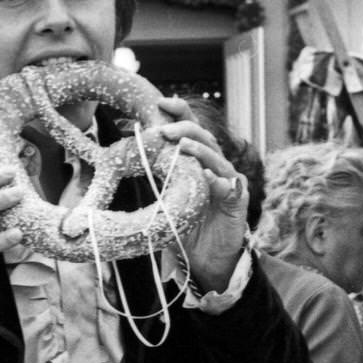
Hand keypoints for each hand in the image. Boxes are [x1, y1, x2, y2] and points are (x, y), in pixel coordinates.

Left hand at [155, 96, 248, 291]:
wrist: (206, 259)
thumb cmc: (185, 226)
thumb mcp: (165, 197)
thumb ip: (155, 175)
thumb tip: (125, 151)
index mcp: (199, 161)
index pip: (191, 129)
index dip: (180, 113)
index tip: (160, 102)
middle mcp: (216, 167)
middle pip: (205, 138)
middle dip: (185, 129)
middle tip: (164, 128)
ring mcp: (229, 182)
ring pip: (217, 159)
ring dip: (200, 150)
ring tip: (182, 145)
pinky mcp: (238, 201)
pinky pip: (230, 187)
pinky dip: (217, 180)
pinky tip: (205, 175)